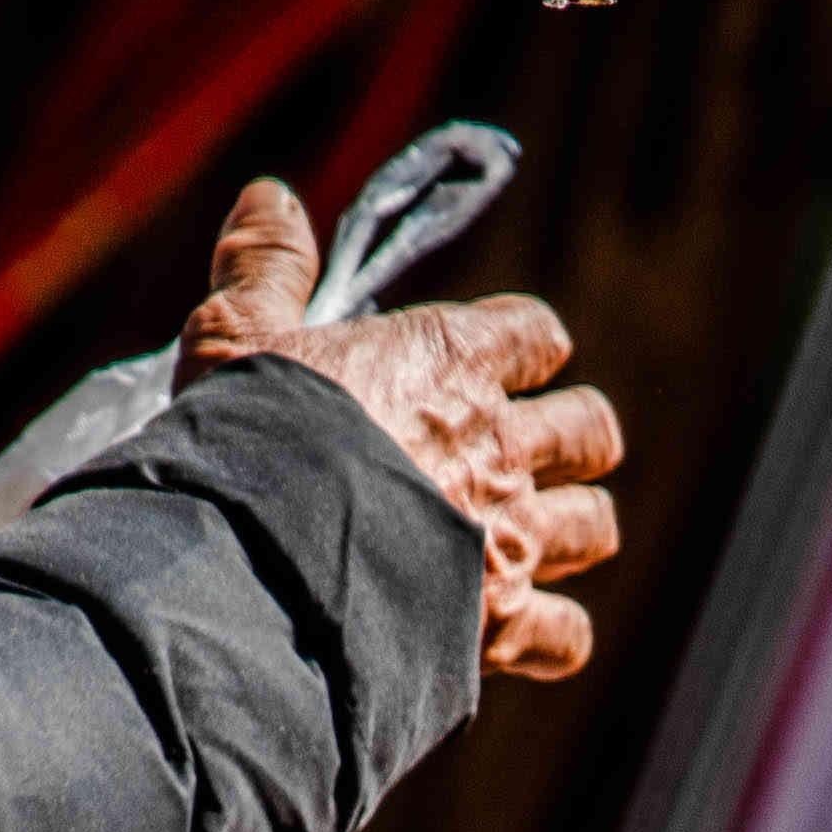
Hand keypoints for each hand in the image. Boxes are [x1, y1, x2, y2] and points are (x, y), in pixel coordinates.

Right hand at [181, 177, 623, 680]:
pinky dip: (551, 637)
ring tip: (522, 545)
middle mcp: (502, 445)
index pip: (536, 334)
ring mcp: (513, 537)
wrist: (259, 565)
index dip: (523, 349)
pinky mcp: (505, 625)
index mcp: (451, 362)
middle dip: (569, 441)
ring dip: (569, 532)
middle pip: (590, 429)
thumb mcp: (237, 337)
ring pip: (594, 527)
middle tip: (522, 460)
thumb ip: (264, 265)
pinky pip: (569, 635)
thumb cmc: (248, 440)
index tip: (497, 365)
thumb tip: (272, 193)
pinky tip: (517, 638)